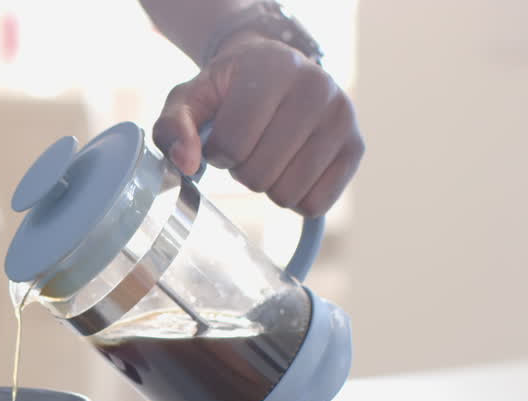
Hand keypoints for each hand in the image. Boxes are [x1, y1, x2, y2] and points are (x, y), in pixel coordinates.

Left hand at [152, 32, 364, 216]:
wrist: (276, 72)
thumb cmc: (228, 91)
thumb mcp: (189, 99)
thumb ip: (172, 128)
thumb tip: (186, 165)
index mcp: (274, 69)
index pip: (233, 144)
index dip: (217, 152)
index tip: (222, 136)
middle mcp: (318, 88)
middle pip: (259, 175)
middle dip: (242, 169)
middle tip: (248, 146)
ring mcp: (343, 118)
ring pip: (287, 194)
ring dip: (267, 185)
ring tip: (268, 154)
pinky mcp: (356, 148)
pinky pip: (315, 204)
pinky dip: (294, 198)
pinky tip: (290, 169)